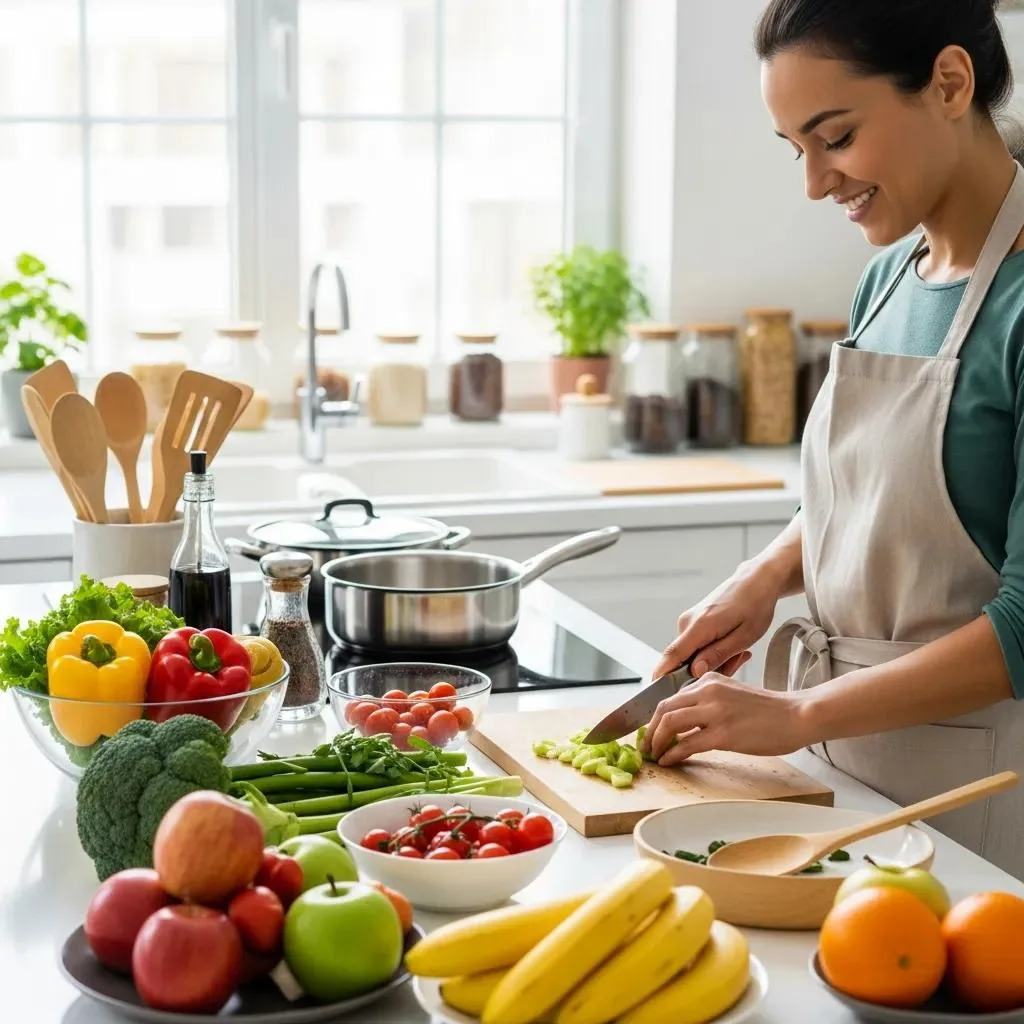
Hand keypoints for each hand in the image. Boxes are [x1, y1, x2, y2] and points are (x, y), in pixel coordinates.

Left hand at [642, 674, 812, 763]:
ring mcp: (715, 712)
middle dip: (650, 730)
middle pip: (663, 708)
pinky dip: (672, 754)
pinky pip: (686, 744)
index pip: (671, 696)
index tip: (650, 731)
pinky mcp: (723, 733)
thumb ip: (708, 701)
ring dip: (657, 742)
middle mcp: (708, 691)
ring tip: (655, 754)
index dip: (655, 717)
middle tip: (646, 745)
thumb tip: (684, 722)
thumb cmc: (768, 711)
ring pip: (670, 723)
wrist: (796, 715)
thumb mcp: (732, 694)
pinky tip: (669, 761)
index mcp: (709, 679)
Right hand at [650, 560, 784, 682]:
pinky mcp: (692, 621)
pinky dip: (712, 651)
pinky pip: (696, 645)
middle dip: (706, 670)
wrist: (756, 581)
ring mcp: (688, 620)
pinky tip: (731, 645)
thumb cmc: (754, 606)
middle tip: (736, 663)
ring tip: (739, 652)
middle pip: (684, 660)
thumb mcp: (743, 637)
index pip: (673, 655)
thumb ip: (717, 655)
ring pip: (692, 654)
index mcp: (699, 626)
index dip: (662, 675)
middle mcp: (687, 622)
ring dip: (712, 660)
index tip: (655, 693)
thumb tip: (695, 671)